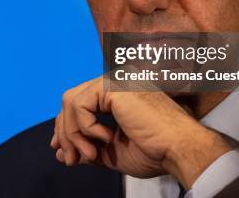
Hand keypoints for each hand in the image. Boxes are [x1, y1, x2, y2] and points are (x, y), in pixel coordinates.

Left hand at [50, 76, 230, 188]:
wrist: (178, 149)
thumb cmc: (154, 151)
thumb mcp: (111, 152)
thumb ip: (86, 149)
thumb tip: (60, 155)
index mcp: (116, 94)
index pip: (78, 103)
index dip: (66, 127)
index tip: (64, 153)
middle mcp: (114, 81)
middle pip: (70, 99)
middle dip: (65, 132)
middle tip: (71, 159)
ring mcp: (114, 80)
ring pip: (71, 102)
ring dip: (73, 134)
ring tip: (90, 155)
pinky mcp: (113, 85)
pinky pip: (80, 105)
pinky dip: (84, 128)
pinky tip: (105, 139)